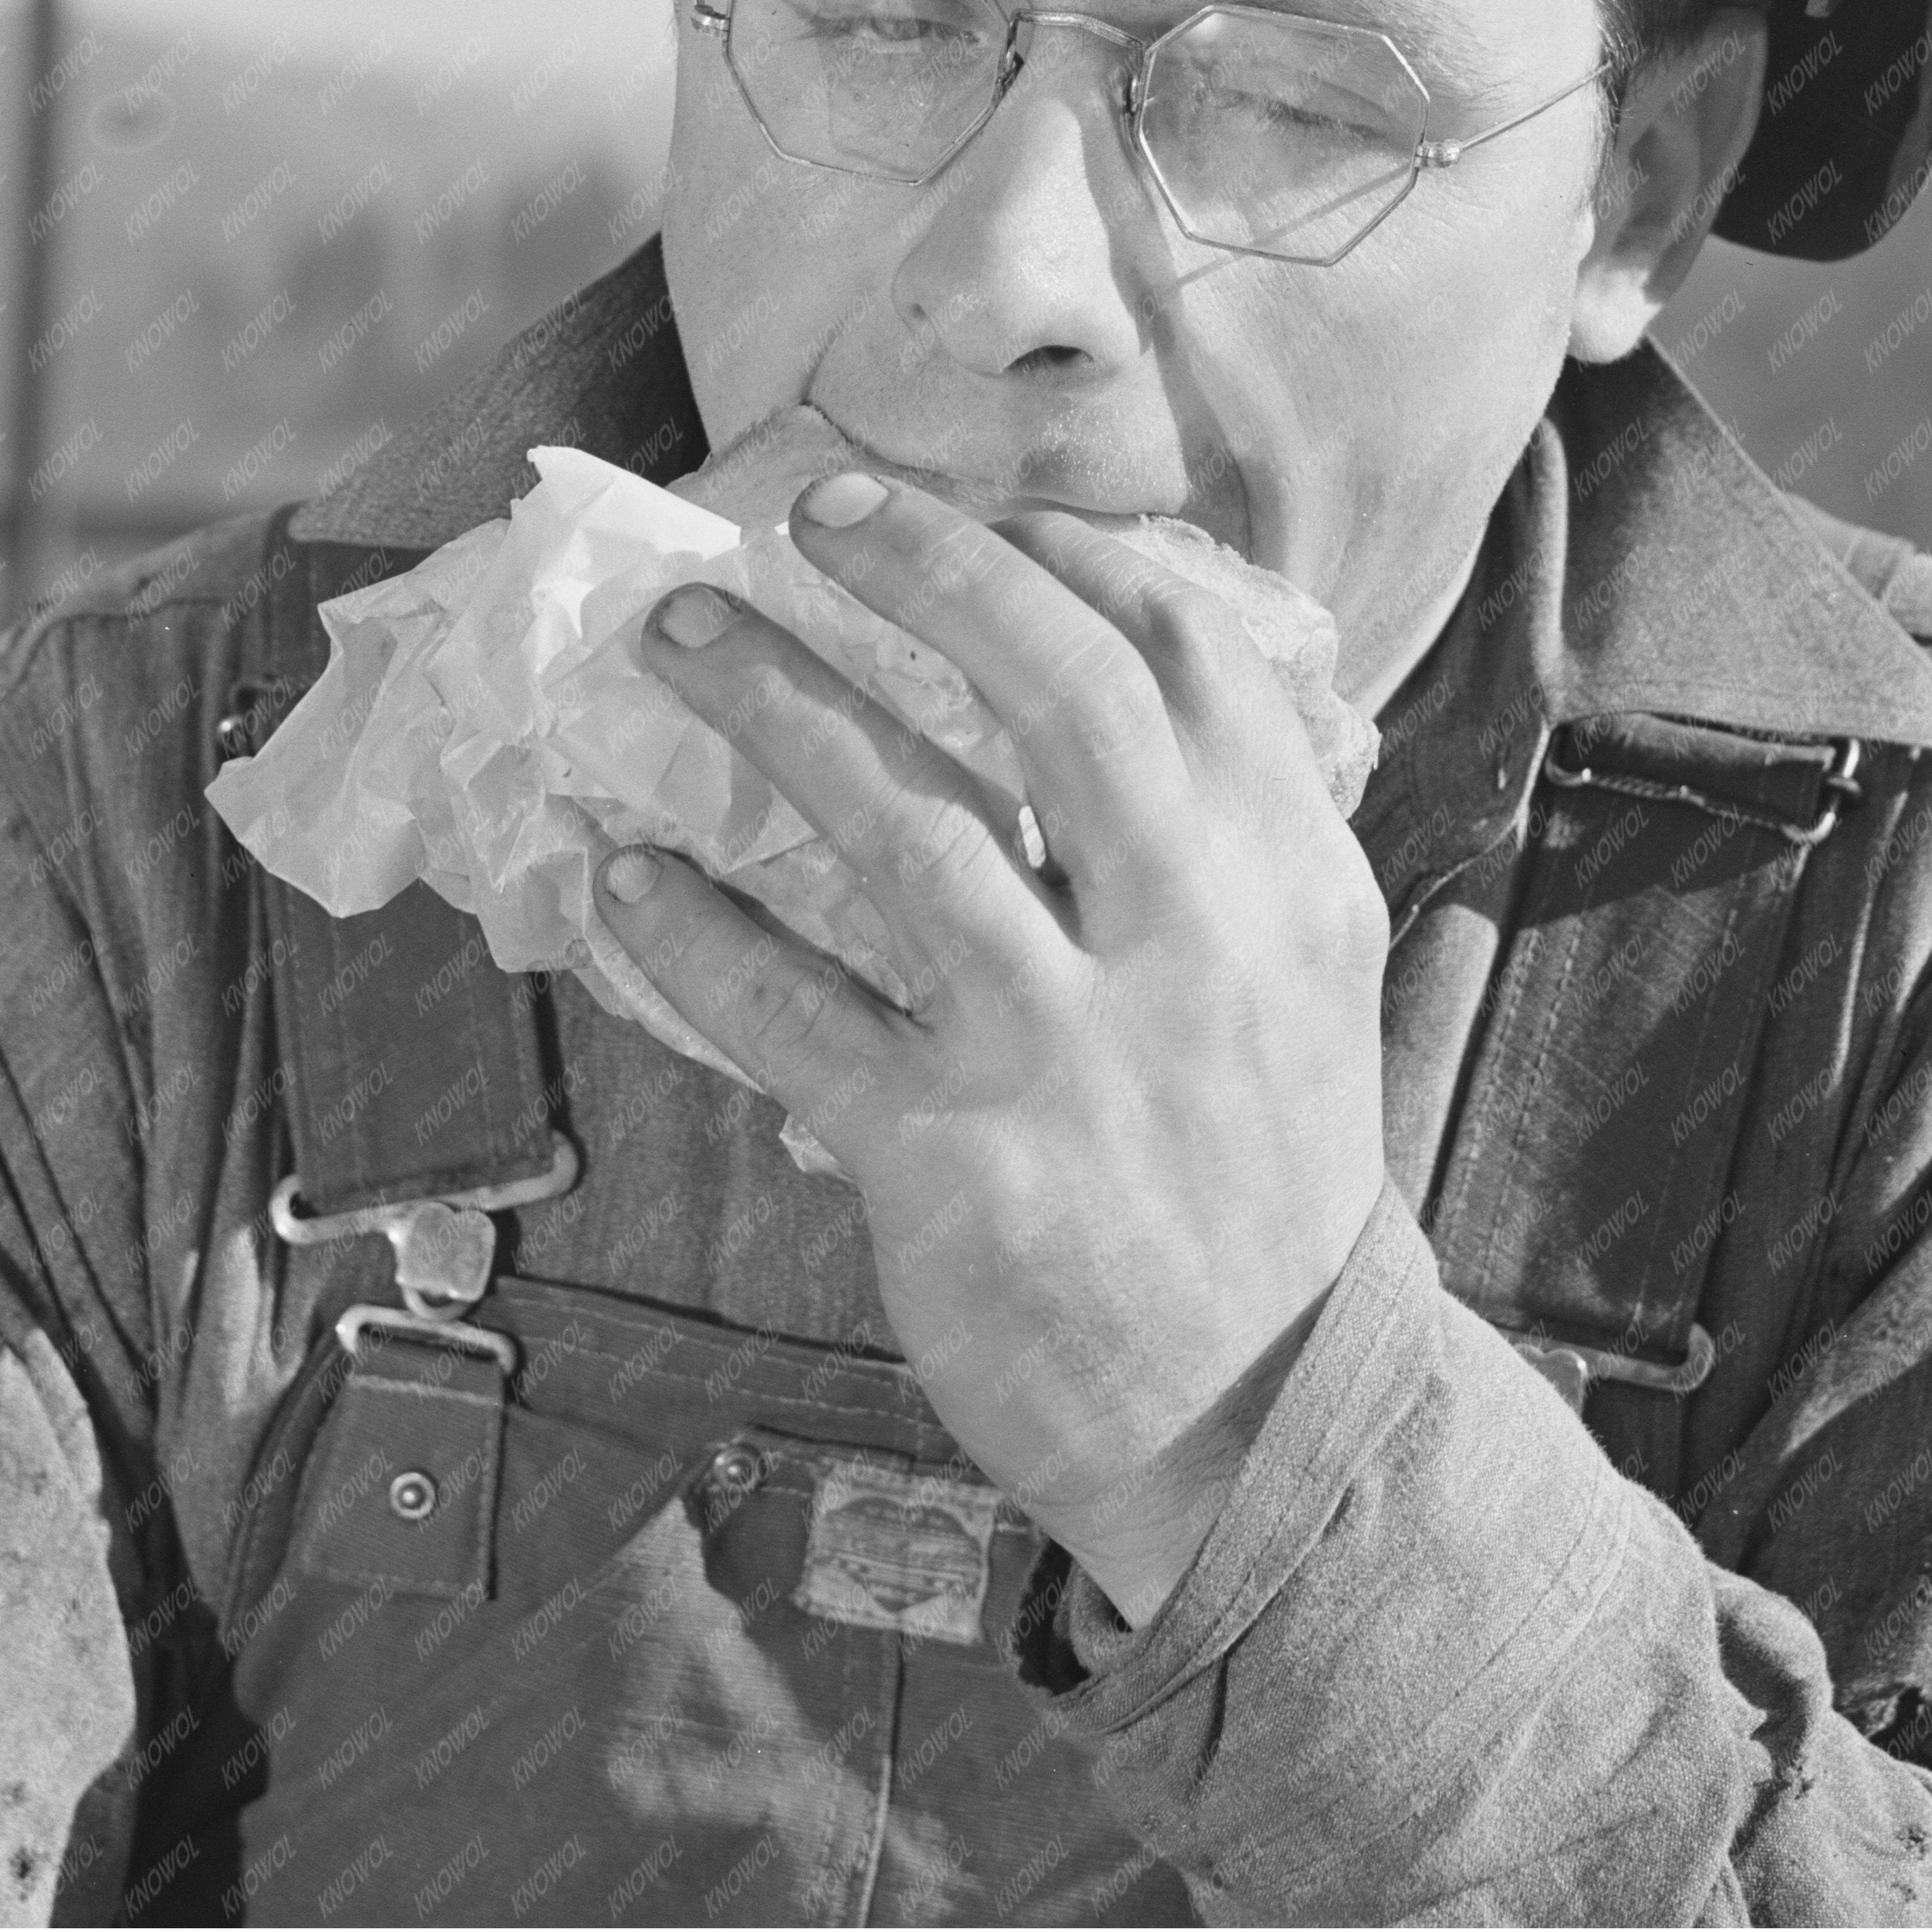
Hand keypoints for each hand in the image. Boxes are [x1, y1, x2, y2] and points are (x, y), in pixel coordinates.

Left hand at [593, 470, 1388, 1624]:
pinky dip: (695, 936)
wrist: (1263, 1425)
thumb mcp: (1305, 971)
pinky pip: (791, 1015)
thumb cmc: (1261, 1171)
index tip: (964, 506)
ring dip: (773, 704)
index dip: (1067, 556)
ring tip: (677, 633)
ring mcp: (1065, 1048)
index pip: (1184, 655)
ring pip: (900, 824)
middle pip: (1054, 693)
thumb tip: (1111, 650)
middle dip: (927, 571)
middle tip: (813, 510)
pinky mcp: (952, 1160)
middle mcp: (1190, 938)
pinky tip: (626, 878)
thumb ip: (1229, 823)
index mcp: (1284, 876)